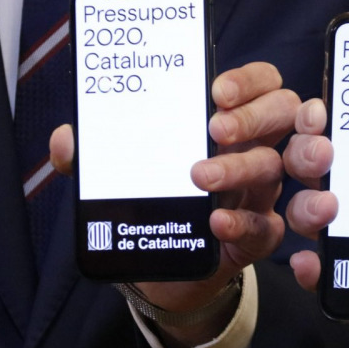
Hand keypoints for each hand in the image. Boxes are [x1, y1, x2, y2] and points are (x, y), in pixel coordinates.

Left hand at [51, 62, 298, 347]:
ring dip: (239, 168)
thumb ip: (96, 155)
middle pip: (282, 115)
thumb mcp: (124, 172)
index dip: (250, 81)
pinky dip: (242, 223)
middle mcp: (252, 150)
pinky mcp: (255, 237)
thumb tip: (66, 140)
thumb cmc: (155, 200)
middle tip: (215, 128)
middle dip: (254, 116)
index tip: (217, 91)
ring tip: (200, 176)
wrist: (164, 266)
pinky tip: (216, 221)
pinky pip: (264, 229)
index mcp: (228, 123)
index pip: (260, 85)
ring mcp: (257, 194)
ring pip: (271, 169)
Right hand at [282, 99, 348, 347]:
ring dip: (306, 206)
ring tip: (328, 209)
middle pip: (311, 164)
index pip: (345, 129)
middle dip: (306, 153)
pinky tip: (312, 264)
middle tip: (324, 153)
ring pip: (306, 213)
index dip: (320, 116)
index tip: (321, 113)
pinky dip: (310, 268)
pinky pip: (321, 272)